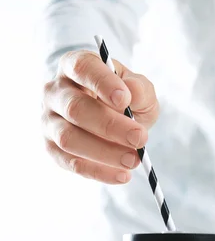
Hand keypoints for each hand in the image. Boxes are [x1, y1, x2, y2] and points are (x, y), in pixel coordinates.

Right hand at [42, 50, 158, 183]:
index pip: (83, 68)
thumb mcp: (138, 88)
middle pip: (75, 108)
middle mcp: (56, 91)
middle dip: (110, 126)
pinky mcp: (51, 147)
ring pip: (69, 138)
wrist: (109, 116)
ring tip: (133, 160)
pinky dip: (98, 171)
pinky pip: (71, 162)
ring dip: (104, 152)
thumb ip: (139, 89)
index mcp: (75, 65)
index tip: (125, 99)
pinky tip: (122, 175)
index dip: (102, 83)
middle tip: (139, 138)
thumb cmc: (123, 97)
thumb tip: (131, 91)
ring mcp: (49, 120)